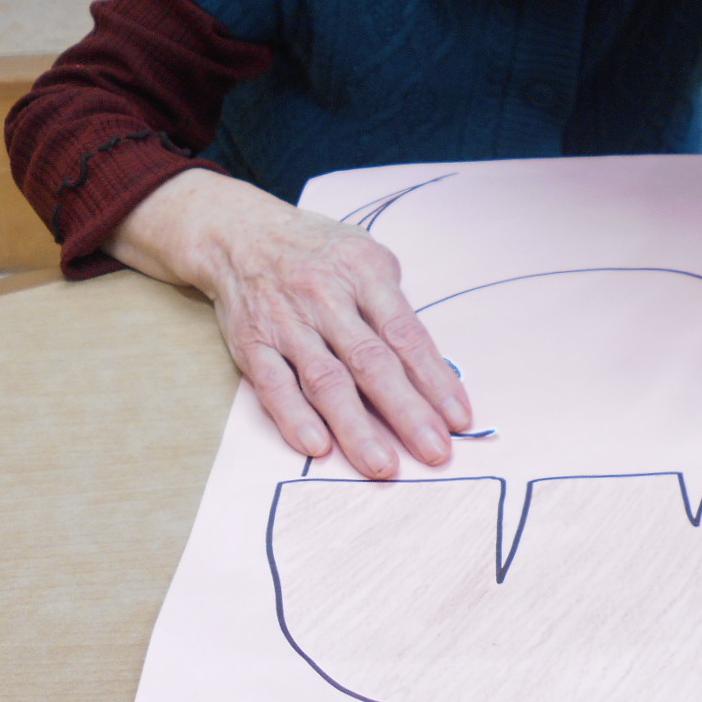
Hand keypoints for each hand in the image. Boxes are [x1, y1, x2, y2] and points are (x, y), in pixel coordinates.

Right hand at [108, 170, 471, 479]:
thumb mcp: (367, 258)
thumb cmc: (320, 253)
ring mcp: (287, 323)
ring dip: (356, 428)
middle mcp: (326, 298)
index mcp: (363, 273)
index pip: (405, 333)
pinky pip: (275, 386)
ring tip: (383, 466)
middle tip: (435, 452)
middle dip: (407, 412)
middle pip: (371, 362)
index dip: (434, 378)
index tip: (458, 418)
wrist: (243, 235)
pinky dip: (295, 418)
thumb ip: (395, 309)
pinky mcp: (254, 345)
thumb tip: (432, 371)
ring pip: (326, 381)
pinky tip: (319, 448)